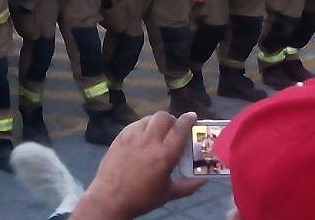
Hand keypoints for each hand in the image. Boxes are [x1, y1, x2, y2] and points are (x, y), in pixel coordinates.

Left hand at [71, 111, 204, 219]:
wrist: (110, 198)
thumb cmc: (142, 198)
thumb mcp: (168, 194)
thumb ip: (188, 186)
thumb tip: (204, 180)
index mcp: (164, 155)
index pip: (180, 129)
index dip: (188, 119)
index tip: (192, 116)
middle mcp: (149, 141)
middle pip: (164, 117)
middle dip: (172, 119)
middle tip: (173, 128)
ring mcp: (132, 137)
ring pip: (148, 118)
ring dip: (156, 122)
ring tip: (157, 132)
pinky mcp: (120, 136)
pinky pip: (135, 124)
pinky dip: (142, 126)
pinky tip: (142, 137)